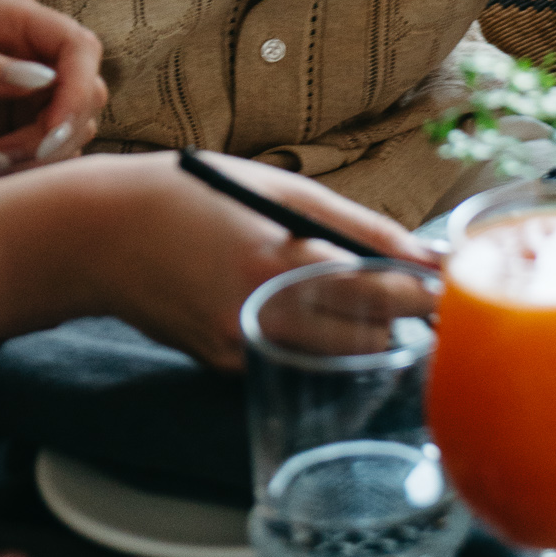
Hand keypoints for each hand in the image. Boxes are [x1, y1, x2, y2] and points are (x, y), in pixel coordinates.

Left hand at [0, 0, 106, 174]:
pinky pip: (53, 149)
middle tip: (8, 158)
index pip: (78, 46)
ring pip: (75, 125)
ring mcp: (32, 88)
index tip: (52, 130)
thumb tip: (39, 78)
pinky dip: (29, 169)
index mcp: (13, 20)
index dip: (78, 87)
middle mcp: (33, 51)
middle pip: (87, 90)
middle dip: (59, 130)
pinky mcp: (24, 122)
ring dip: (41, 155)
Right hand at [60, 150, 434, 372]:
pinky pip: (298, 360)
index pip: (380, 295)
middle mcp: (261, 316)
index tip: (458, 286)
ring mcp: (243, 350)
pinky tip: (317, 307)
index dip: (427, 293)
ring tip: (379, 297)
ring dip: (368, 332)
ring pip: (338, 358)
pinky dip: (321, 339)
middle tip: (429, 295)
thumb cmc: (192, 197)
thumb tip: (424, 253)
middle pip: (368, 340)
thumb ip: (359, 225)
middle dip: (405, 320)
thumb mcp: (281, 190)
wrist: (97, 236)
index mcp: (278, 263)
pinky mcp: (228, 366)